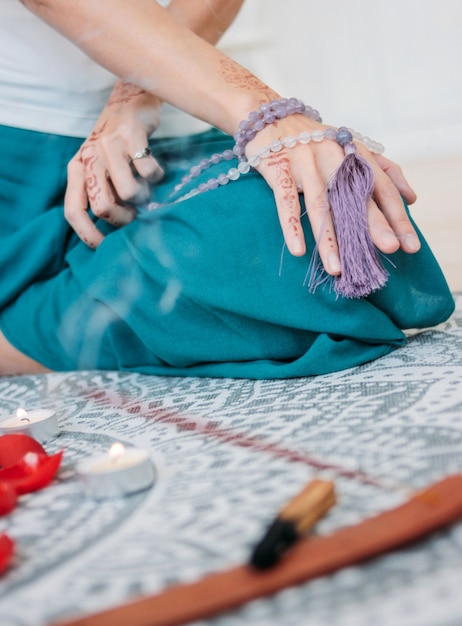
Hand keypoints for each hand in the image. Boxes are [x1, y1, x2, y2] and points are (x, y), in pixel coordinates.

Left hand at [65, 81, 164, 247]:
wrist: (131, 98)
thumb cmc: (118, 142)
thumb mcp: (102, 167)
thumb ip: (105, 193)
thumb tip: (119, 230)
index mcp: (78, 168)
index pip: (73, 210)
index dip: (87, 234)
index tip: (105, 248)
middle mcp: (90, 157)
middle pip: (102, 207)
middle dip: (124, 218)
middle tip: (135, 214)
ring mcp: (111, 145)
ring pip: (128, 193)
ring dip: (144, 198)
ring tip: (146, 189)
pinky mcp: (132, 135)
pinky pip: (149, 172)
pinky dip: (158, 177)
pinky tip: (157, 171)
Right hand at [247, 115, 419, 275]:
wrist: (270, 116)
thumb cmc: (316, 140)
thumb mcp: (353, 148)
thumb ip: (383, 170)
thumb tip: (412, 199)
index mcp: (355, 152)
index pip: (383, 187)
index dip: (397, 216)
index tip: (410, 245)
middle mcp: (333, 155)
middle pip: (355, 195)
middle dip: (374, 223)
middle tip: (388, 249)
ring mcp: (304, 161)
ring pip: (320, 204)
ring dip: (329, 239)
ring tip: (337, 268)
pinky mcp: (278, 168)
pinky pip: (286, 202)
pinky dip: (292, 227)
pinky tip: (298, 250)